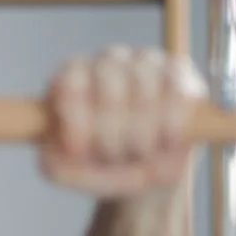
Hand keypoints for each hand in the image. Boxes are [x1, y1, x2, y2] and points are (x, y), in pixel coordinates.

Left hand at [41, 45, 207, 197]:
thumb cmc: (102, 166)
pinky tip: (166, 141)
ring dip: (141, 132)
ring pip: (144, 86)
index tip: (80, 150)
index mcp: (72, 77)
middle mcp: (107, 61)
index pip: (71, 79)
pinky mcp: (179, 72)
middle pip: (108, 79)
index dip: (76, 115)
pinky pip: (176, 91)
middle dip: (110, 130)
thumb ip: (57, 165)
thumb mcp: (72, 173)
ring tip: (138, 152)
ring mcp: (145, 62)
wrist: (147, 171)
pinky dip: (170, 123)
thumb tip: (57, 152)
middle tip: (112, 156)